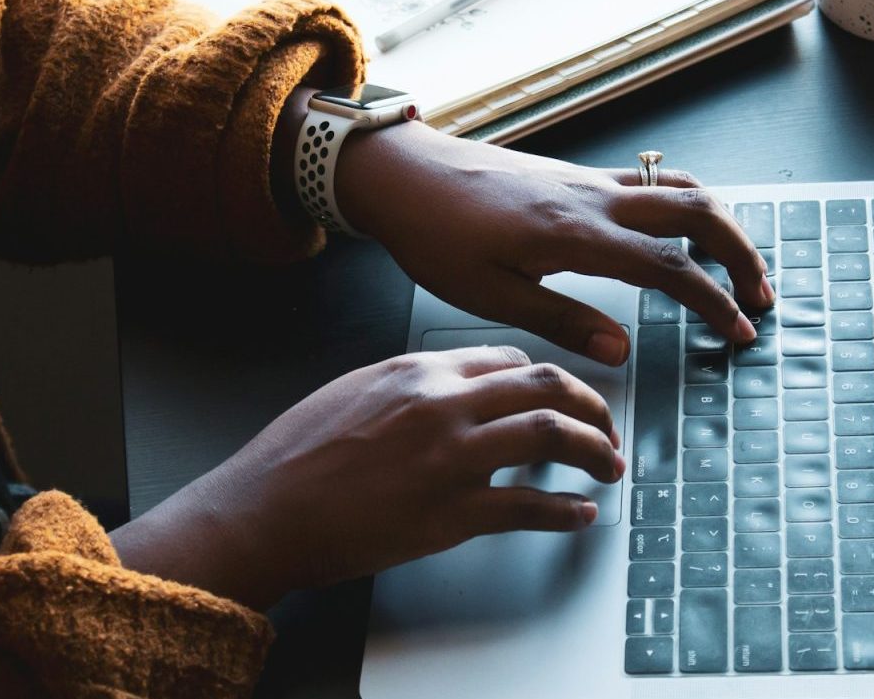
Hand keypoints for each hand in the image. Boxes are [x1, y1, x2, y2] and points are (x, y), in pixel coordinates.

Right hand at [110, 346, 622, 610]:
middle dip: (592, 406)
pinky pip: (529, 507)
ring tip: (609, 466)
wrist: (264, 509)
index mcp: (419, 370)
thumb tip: (455, 388)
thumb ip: (411, 384)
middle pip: (547, 386)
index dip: (547, 379)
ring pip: (553, 435)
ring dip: (595, 451)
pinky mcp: (451, 513)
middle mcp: (443, 404)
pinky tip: (579, 515)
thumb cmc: (296, 456)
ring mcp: (451, 458)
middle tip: (607, 428)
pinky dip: (565, 512)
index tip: (562, 397)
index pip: (510, 359)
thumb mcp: (354, 389)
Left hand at [335, 122, 773, 364]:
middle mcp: (593, 198)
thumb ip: (562, 322)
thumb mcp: (489, 296)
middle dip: (741, 252)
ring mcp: (588, 180)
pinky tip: (684, 232)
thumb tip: (622, 351)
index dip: (713, 301)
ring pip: (679, 188)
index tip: (738, 332)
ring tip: (737, 265)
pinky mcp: (577, 175)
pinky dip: (686, 204)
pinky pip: (651, 181)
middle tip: (760, 296)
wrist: (404, 174)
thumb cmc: (435, 235)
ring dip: (720, 224)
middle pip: (697, 211)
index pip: (669, 267)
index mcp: (575, 234)